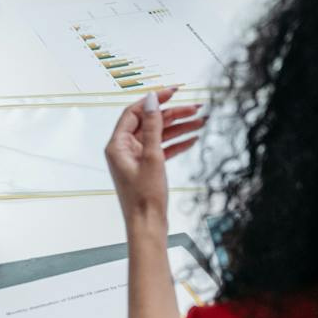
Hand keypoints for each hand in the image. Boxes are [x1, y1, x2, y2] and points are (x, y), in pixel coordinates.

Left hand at [104, 87, 205, 226]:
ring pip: (159, 135)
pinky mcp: (147, 167)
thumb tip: (152, 101)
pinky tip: (192, 138)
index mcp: (118, 145)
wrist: (148, 225)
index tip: (173, 91)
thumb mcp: (152, 156)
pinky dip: (177, 143)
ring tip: (200, 121)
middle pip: (150, 122)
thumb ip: (152, 126)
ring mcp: (136, 158)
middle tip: (194, 107)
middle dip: (173, 114)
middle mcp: (125, 149)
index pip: (135, 112)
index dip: (155, 100)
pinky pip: (162, 148)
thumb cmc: (144, 198)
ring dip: (179, 127)